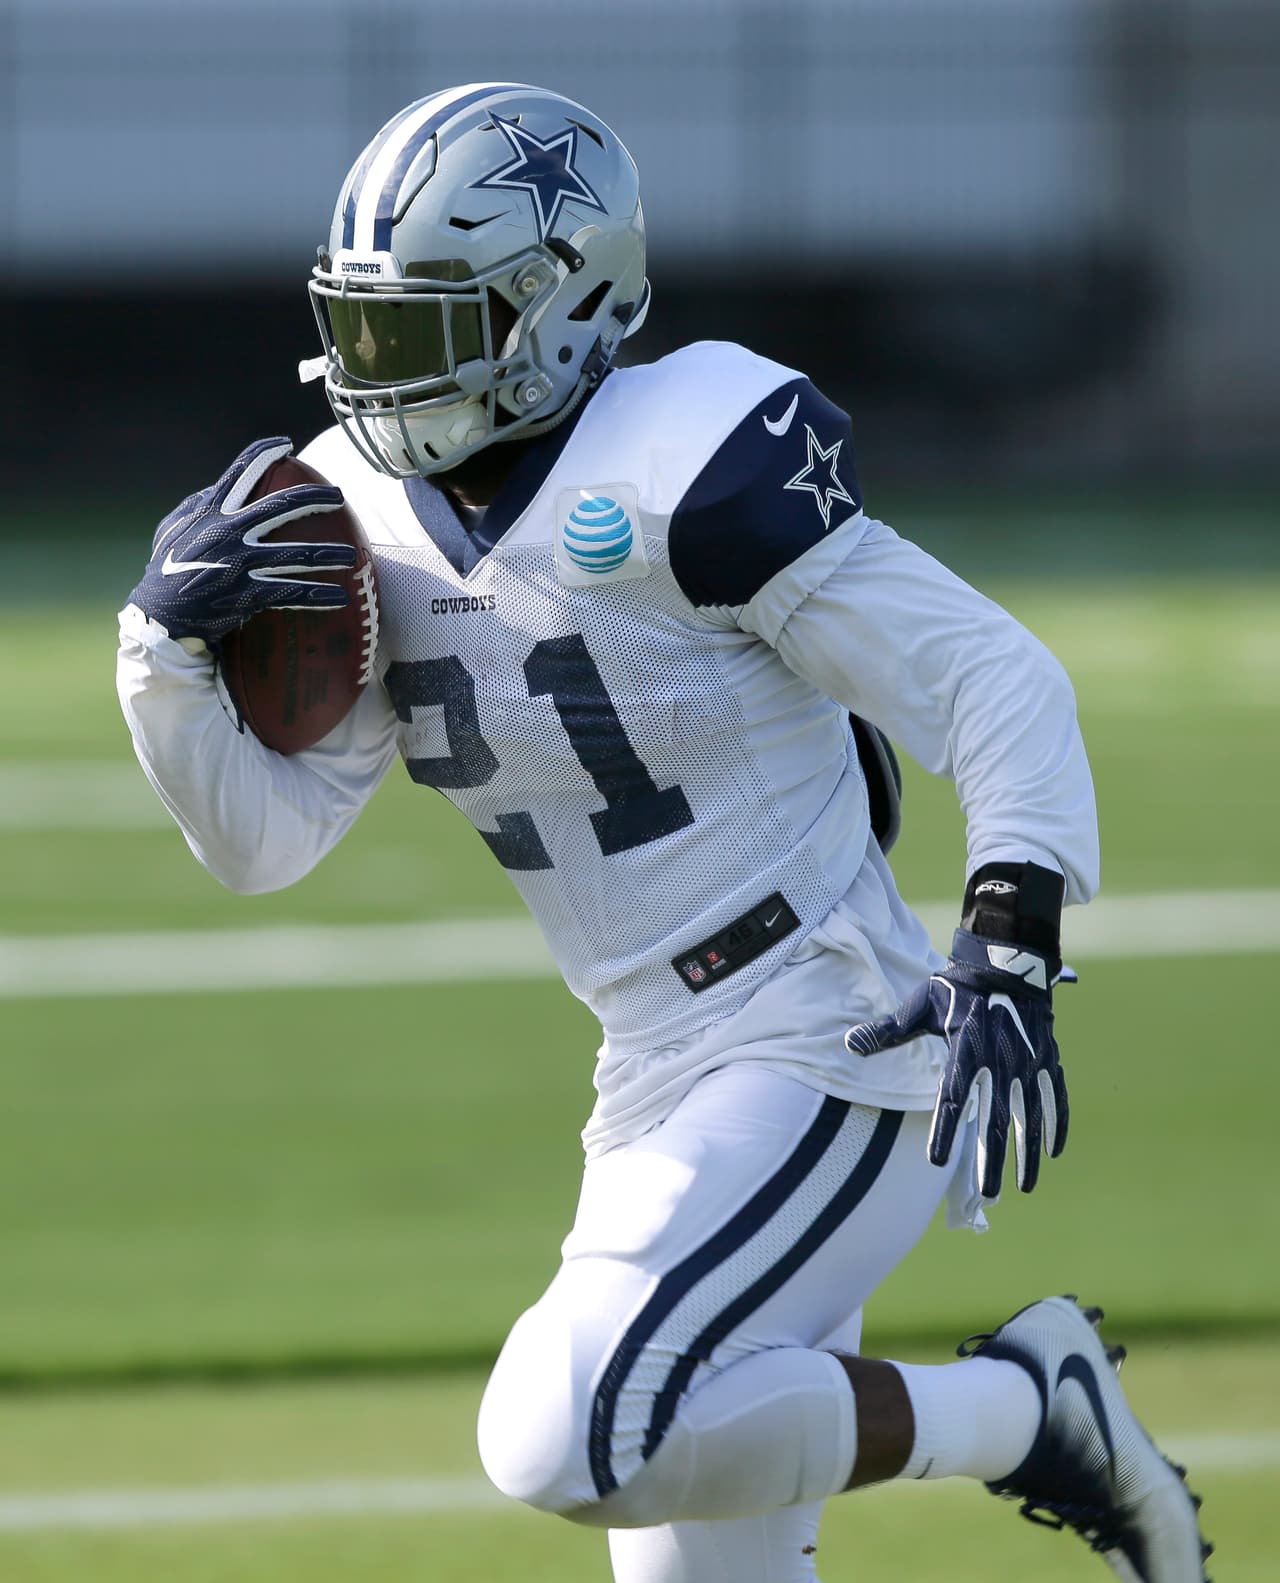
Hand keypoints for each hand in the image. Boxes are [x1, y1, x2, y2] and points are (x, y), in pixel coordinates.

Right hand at [128, 437, 355, 642]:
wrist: (160, 614)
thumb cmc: (166, 568)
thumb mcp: (172, 527)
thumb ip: (196, 505)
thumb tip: (216, 486)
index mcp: (210, 510)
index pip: (240, 472)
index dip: (264, 453)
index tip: (286, 444)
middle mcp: (229, 531)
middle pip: (281, 506)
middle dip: (315, 498)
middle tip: (339, 496)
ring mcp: (241, 562)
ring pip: (295, 554)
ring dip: (328, 554)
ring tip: (351, 556)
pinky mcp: (248, 593)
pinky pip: (291, 593)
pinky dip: (317, 595)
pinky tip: (340, 597)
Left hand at [844, 864, 1071, 1197]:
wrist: (1006, 960)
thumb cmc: (956, 986)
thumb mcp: (920, 1005)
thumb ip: (889, 1031)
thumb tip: (849, 1043)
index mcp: (966, 1048)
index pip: (953, 1097)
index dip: (944, 1130)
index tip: (937, 1161)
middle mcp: (1001, 1060)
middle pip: (996, 1119)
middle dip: (992, 1160)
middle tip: (988, 1195)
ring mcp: (1029, 1061)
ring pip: (1030, 1116)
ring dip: (1028, 1154)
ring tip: (1024, 1187)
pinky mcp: (1048, 1058)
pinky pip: (1056, 1096)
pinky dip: (1057, 1124)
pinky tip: (1053, 1152)